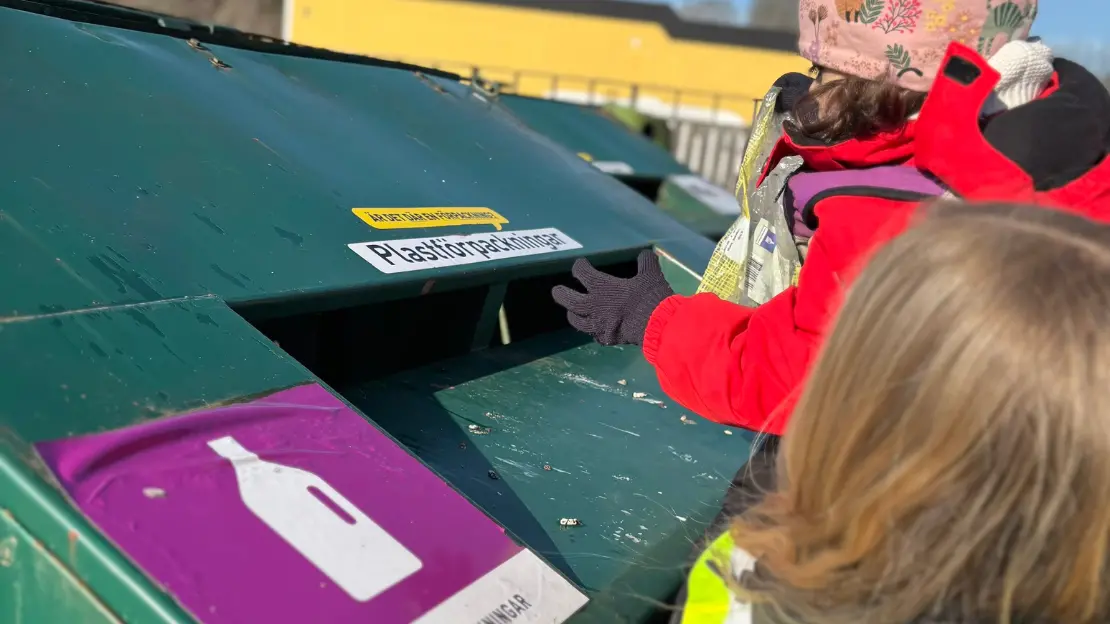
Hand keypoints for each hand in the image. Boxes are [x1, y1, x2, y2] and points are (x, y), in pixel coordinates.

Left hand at [552, 250, 674, 345]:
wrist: (656, 326)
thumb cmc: (650, 297)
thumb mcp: (650, 275)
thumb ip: (646, 262)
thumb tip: (646, 254)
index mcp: (602, 287)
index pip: (582, 273)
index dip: (579, 267)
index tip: (580, 265)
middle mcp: (594, 306)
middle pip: (570, 300)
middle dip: (561, 294)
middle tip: (556, 290)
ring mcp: (598, 325)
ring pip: (577, 321)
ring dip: (573, 315)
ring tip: (571, 312)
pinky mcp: (606, 338)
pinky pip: (595, 334)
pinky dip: (594, 330)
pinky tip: (597, 329)